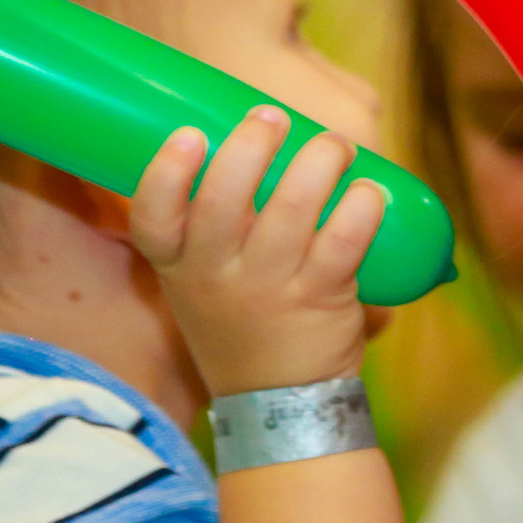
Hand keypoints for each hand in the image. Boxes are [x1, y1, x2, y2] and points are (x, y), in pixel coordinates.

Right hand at [130, 106, 386, 395]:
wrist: (278, 403)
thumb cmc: (243, 323)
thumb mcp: (202, 283)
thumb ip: (212, 228)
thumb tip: (250, 142)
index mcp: (178, 266)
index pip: (152, 217)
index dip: (166, 172)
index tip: (190, 134)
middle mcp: (217, 275)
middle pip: (222, 200)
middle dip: (251, 146)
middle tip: (274, 118)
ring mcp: (270, 287)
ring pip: (291, 209)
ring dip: (318, 163)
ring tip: (336, 145)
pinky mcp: (321, 298)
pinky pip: (341, 241)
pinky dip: (360, 208)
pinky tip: (369, 191)